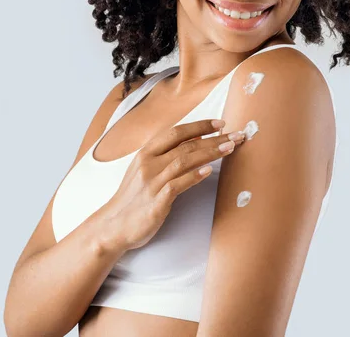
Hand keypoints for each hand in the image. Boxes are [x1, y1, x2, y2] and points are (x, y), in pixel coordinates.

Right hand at [105, 119, 244, 250]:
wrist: (113, 225)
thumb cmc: (133, 198)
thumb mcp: (145, 170)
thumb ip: (166, 156)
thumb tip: (195, 141)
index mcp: (146, 153)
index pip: (175, 132)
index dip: (200, 125)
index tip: (221, 123)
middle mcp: (148, 164)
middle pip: (185, 145)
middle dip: (213, 138)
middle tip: (236, 135)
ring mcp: (151, 183)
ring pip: (184, 161)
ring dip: (210, 153)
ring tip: (230, 148)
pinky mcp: (156, 202)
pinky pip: (177, 185)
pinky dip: (194, 176)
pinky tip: (208, 171)